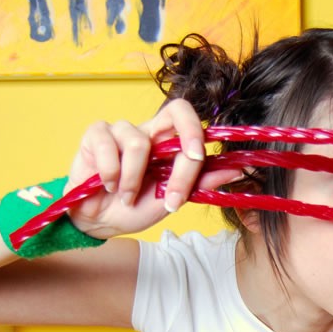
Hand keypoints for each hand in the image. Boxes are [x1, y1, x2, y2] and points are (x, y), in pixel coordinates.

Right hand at [66, 98, 241, 238]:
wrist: (99, 222)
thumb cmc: (134, 208)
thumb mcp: (171, 200)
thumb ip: (200, 183)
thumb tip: (237, 169)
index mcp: (169, 146)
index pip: (193, 126)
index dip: (199, 140)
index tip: (199, 164)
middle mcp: (150, 132)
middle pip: (178, 109)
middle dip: (187, 136)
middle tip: (186, 162)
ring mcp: (121, 130)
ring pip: (139, 142)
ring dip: (134, 179)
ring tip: (126, 196)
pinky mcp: (96, 135)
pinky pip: (108, 144)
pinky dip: (110, 173)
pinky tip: (107, 185)